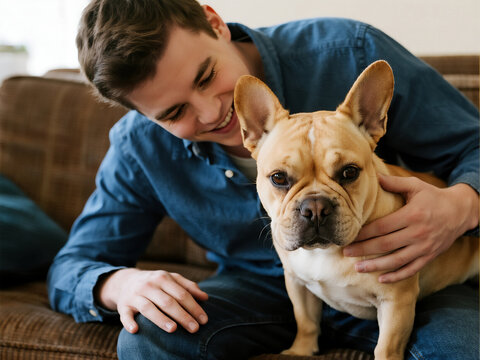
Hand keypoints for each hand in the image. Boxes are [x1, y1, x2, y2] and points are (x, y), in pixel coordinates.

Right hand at [95, 268, 208, 333]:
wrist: (125, 281)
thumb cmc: (155, 282)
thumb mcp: (171, 279)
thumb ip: (188, 286)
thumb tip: (205, 297)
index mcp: (163, 278)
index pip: (181, 294)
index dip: (194, 307)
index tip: (204, 320)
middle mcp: (149, 286)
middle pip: (167, 302)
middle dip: (182, 315)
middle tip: (194, 329)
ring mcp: (135, 296)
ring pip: (148, 308)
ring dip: (160, 319)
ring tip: (173, 329)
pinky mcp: (123, 306)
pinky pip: (124, 315)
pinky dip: (129, 322)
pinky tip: (136, 329)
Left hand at [343, 174, 478, 282]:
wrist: (461, 211)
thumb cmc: (433, 197)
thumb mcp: (415, 186)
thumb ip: (394, 182)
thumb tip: (373, 176)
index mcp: (411, 215)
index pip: (382, 227)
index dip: (364, 233)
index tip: (349, 236)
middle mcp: (418, 233)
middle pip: (385, 245)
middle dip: (363, 250)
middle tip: (345, 252)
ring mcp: (424, 247)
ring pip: (396, 260)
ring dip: (375, 266)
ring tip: (358, 268)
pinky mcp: (429, 256)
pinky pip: (411, 270)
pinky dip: (396, 276)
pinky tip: (381, 279)